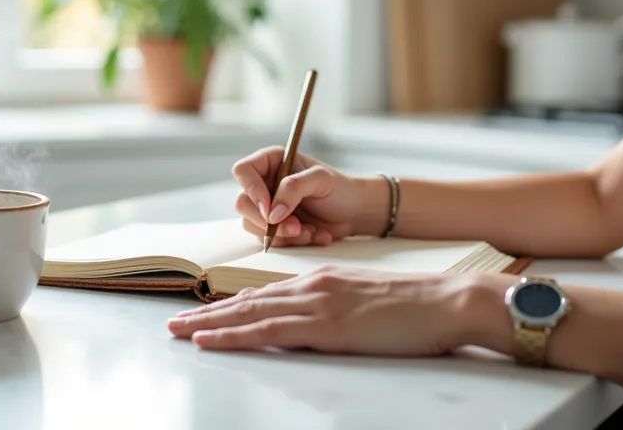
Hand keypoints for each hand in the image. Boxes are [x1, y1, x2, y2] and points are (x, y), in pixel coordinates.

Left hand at [167, 266, 487, 355]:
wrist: (450, 301)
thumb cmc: (420, 308)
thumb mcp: (368, 303)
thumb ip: (338, 310)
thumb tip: (316, 327)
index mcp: (323, 280)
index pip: (265, 294)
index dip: (231, 304)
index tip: (204, 313)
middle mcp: (313, 286)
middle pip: (247, 300)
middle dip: (207, 312)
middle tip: (172, 321)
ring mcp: (317, 304)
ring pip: (249, 314)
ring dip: (208, 324)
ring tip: (177, 331)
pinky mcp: (326, 326)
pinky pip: (267, 331)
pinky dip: (231, 336)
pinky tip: (207, 341)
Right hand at [231, 147, 387, 246]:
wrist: (354, 213)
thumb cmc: (340, 189)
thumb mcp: (320, 180)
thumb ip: (293, 189)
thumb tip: (271, 212)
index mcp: (272, 162)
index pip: (243, 171)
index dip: (251, 190)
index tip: (270, 211)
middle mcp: (264, 184)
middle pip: (243, 203)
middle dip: (269, 222)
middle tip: (296, 227)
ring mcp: (267, 208)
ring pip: (253, 226)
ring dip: (284, 235)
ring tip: (311, 231)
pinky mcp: (274, 228)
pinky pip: (270, 241)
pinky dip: (293, 243)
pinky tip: (314, 235)